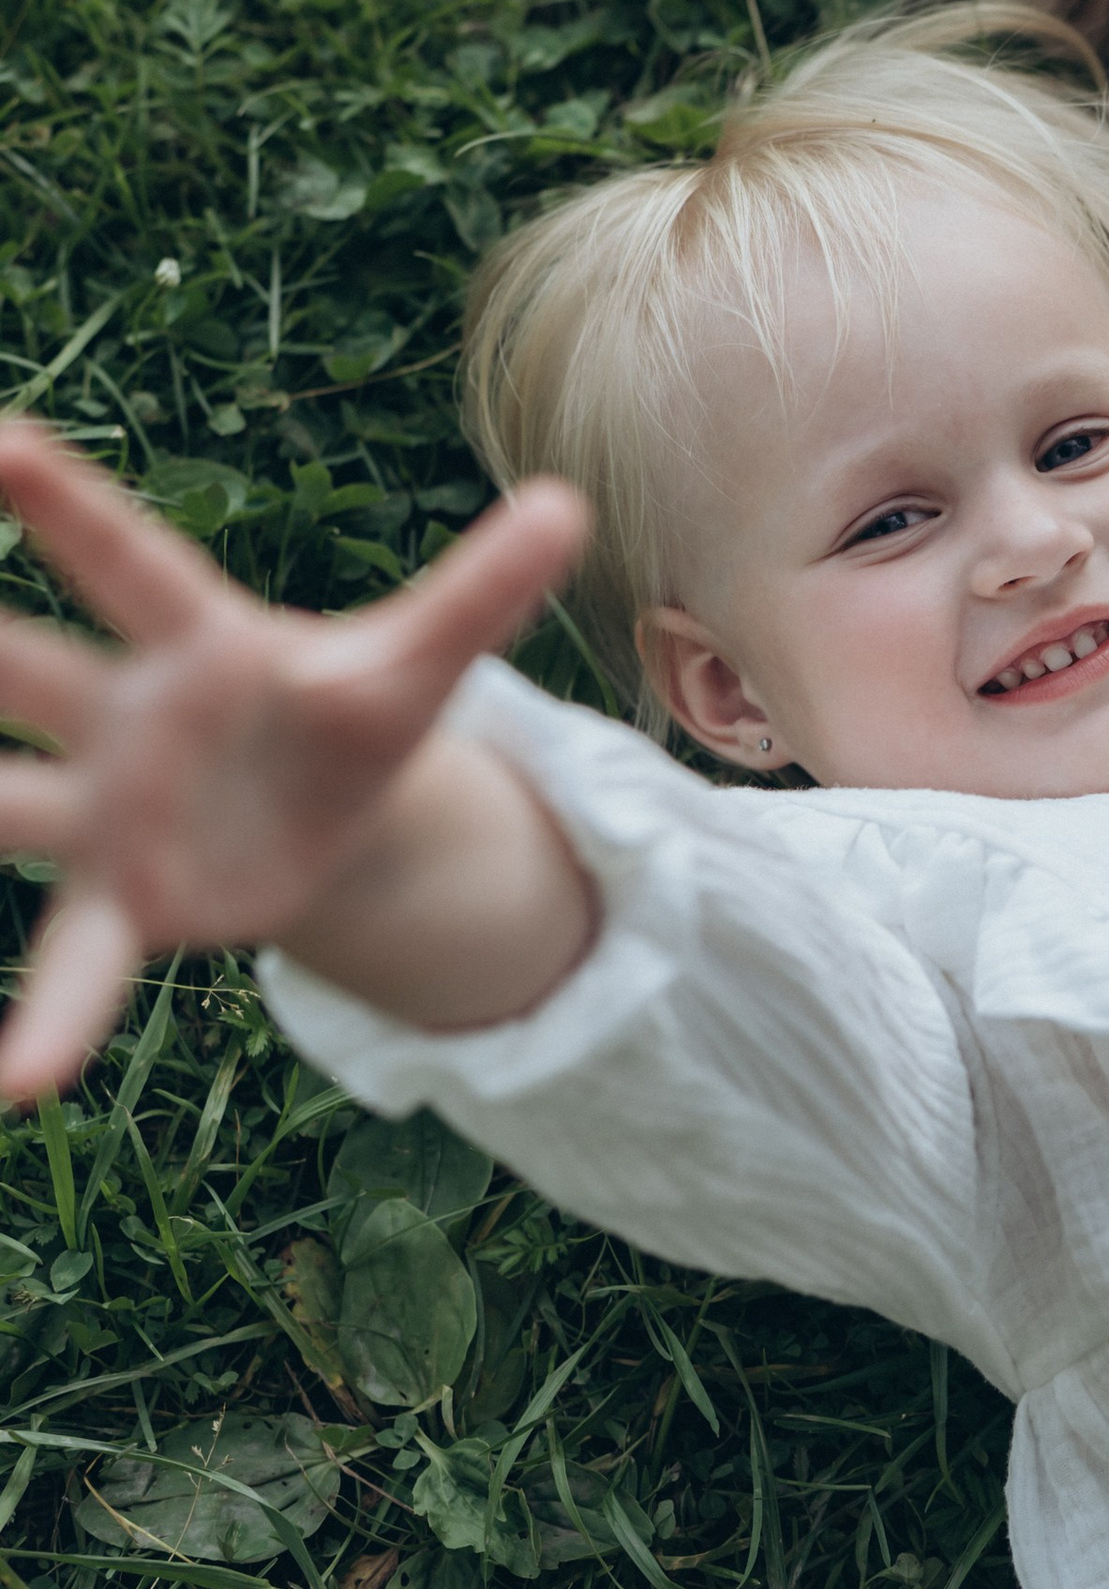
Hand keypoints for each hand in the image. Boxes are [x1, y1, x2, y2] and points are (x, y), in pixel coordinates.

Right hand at [0, 422, 585, 1101]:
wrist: (330, 814)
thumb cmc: (353, 718)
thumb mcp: (422, 666)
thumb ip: (481, 592)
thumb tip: (572, 504)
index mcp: (201, 639)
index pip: (124, 560)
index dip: (59, 504)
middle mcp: (126, 716)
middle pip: (24, 670)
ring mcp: (107, 811)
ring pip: (1, 803)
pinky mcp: (123, 900)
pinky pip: (72, 961)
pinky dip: (48, 1021)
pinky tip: (15, 1084)